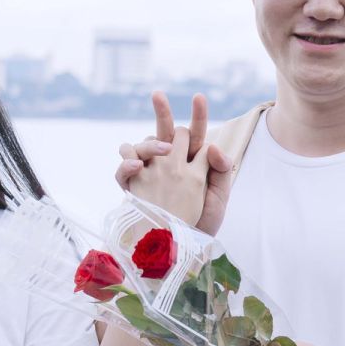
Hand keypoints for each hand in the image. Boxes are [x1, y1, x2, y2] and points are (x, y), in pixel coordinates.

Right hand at [115, 91, 231, 233]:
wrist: (179, 249)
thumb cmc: (202, 223)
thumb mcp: (219, 198)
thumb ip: (221, 170)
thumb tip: (211, 146)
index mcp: (192, 162)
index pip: (195, 133)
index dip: (198, 114)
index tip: (199, 96)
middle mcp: (169, 163)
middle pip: (165, 131)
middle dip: (162, 112)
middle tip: (160, 99)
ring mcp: (148, 172)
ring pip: (143, 144)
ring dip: (149, 142)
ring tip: (162, 152)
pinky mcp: (132, 186)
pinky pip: (123, 167)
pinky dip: (126, 162)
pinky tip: (136, 165)